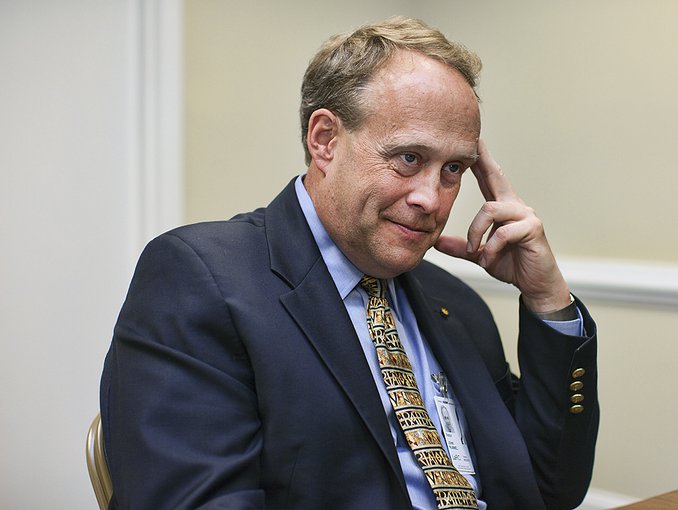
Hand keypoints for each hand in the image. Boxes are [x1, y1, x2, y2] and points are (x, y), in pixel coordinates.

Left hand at [434, 140, 570, 312]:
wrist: (536, 284)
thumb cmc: (512, 265)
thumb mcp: (481, 255)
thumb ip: (461, 247)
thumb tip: (437, 241)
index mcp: (503, 208)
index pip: (489, 178)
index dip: (480, 160)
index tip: (472, 141)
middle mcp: (515, 206)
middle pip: (496, 176)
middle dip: (483, 159)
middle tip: (473, 142)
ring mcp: (526, 215)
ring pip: (490, 209)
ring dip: (475, 232)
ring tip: (473, 251)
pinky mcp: (533, 229)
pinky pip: (503, 232)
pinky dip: (491, 248)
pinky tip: (488, 259)